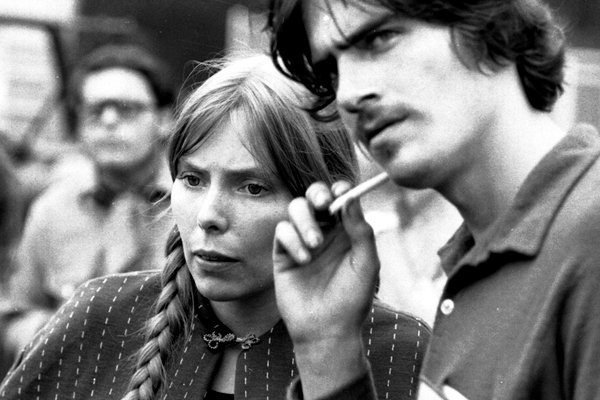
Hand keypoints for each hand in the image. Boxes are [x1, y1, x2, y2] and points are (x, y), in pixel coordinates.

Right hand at [273, 181, 379, 397]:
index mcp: (347, 231)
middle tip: (323, 204)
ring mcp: (302, 240)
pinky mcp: (283, 253)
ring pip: (296, 208)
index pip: (341, 199)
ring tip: (315, 245)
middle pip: (315, 196)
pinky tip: (303, 261)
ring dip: (305, 221)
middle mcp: (325, 231)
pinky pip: (282, 231)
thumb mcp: (366, 264)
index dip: (341, 189)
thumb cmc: (352, 299)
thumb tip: (351, 198)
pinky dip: (292, 241)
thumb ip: (361, 231)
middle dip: (317, 194)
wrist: (326, 330)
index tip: (341, 191)